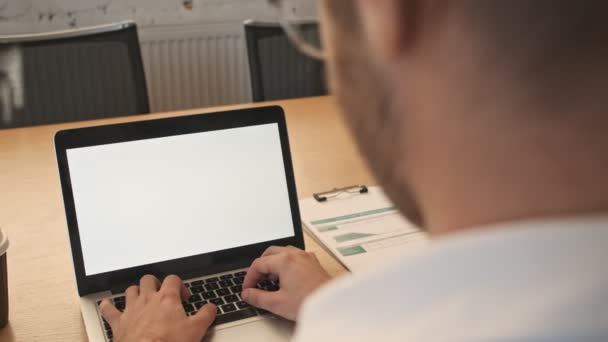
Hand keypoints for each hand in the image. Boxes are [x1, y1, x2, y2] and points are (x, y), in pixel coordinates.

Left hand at [99, 275, 216, 341]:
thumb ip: (206, 315)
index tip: (183, 297)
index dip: (179, 285)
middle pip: (149, 279)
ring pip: (131, 290)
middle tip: (162, 294)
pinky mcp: (118, 323)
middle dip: (156, 284)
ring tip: (142, 298)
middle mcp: (147, 299)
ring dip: (136, 292)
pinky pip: (108, 309)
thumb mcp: (195, 330)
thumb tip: (212, 308)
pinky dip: (108, 306)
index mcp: (167, 298)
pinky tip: (108, 305)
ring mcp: (131, 309)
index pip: (173, 279)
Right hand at [241, 246, 330, 320]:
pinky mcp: (314, 263)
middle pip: (270, 253)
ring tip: (270, 280)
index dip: (249, 277)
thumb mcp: (277, 303)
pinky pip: (295, 256)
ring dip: (273, 263)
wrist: (332, 306)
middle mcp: (296, 254)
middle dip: (260, 267)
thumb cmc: (309, 302)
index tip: (248, 289)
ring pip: (283, 252)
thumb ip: (258, 297)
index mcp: (285, 260)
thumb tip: (248, 294)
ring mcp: (306, 257)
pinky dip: (286, 263)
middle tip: (256, 281)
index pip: (259, 264)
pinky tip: (287, 277)